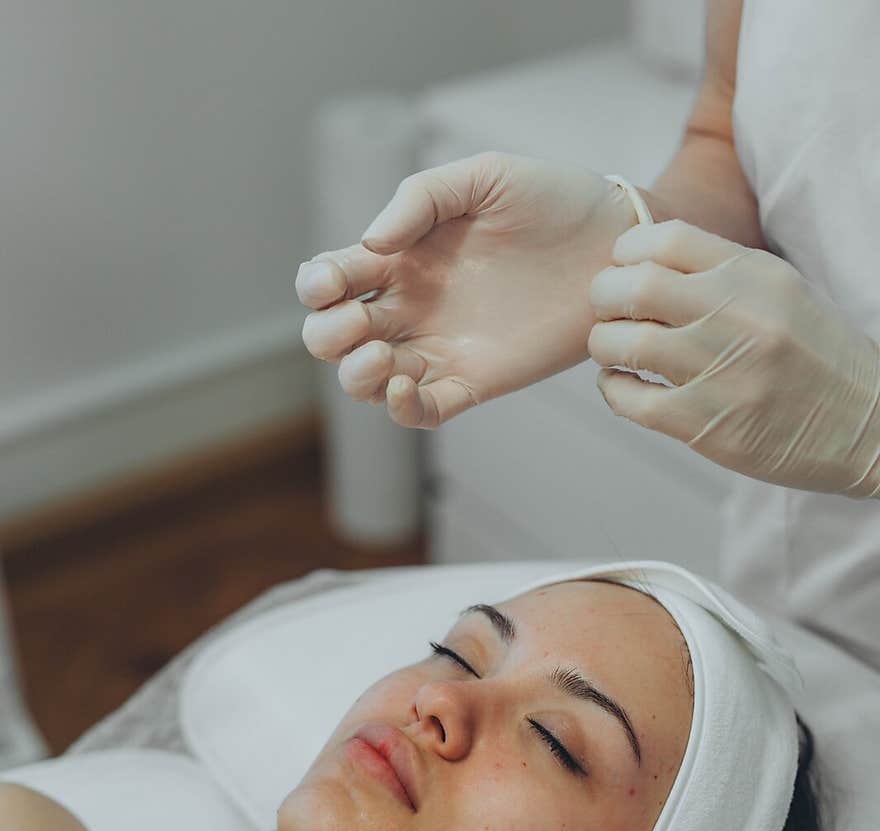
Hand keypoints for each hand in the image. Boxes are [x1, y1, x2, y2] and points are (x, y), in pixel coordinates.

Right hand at [295, 151, 638, 427]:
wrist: (614, 244)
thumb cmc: (552, 200)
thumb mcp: (484, 177)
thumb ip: (420, 198)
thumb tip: (372, 244)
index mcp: (403, 257)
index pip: (334, 279)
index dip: (316, 285)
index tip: (330, 282)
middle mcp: (412, 306)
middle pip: (337, 338)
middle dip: (326, 336)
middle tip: (355, 323)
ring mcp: (441, 347)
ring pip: (369, 381)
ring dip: (355, 377)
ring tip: (377, 358)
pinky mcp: (474, 380)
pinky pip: (424, 411)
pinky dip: (400, 410)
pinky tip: (401, 388)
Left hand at [587, 219, 879, 497]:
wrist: (867, 426)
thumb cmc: (817, 360)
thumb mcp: (782, 295)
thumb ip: (723, 275)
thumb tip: (648, 261)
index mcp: (755, 275)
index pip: (666, 239)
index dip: (627, 251)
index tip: (622, 268)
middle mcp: (737, 317)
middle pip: (634, 286)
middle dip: (604, 295)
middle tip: (607, 310)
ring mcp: (721, 371)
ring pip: (625, 344)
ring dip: (605, 344)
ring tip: (614, 351)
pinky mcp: (706, 424)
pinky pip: (632, 401)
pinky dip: (614, 390)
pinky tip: (622, 387)